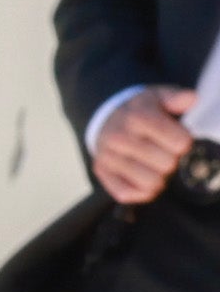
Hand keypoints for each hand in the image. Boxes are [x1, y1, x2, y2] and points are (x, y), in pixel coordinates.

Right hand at [96, 85, 196, 206]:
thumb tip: (190, 99)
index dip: (184, 142)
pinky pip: (127, 194)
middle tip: (164, 152)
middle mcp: (119, 138)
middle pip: (167, 165)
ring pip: (150, 183)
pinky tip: (144, 179)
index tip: (177, 138)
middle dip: (171, 160)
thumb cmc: (140, 110)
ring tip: (155, 166)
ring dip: (158, 177)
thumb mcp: (159, 97)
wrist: (106, 118)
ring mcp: (108, 157)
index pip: (180, 143)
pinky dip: (141, 191)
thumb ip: (177, 97)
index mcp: (137, 117)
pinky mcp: (101, 172)